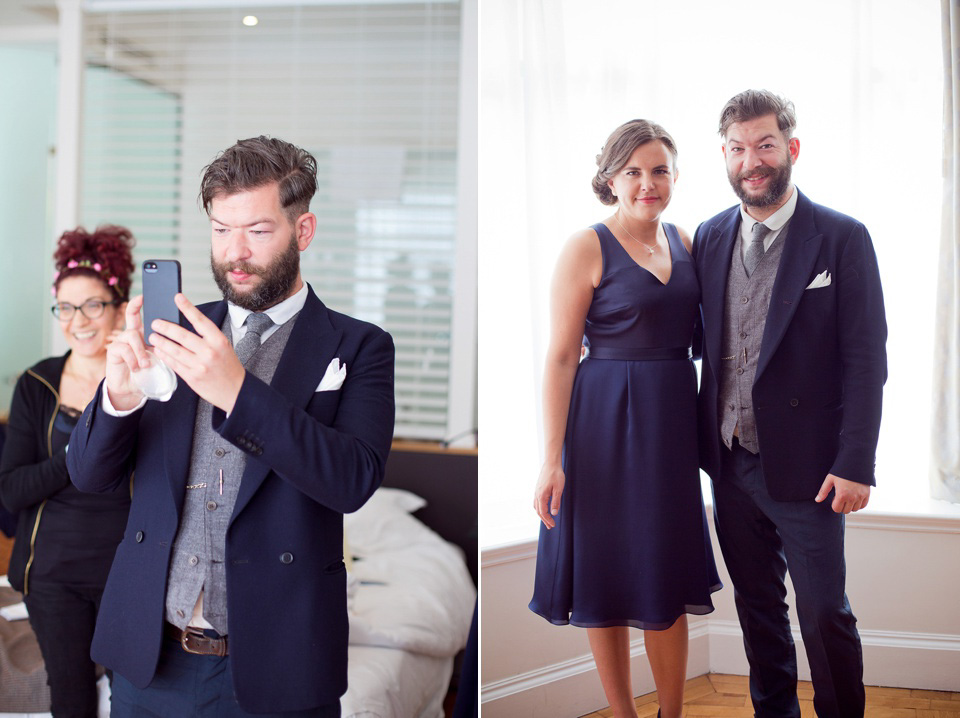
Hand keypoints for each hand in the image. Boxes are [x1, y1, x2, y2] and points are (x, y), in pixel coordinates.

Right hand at [105, 295, 152, 410]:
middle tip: (140, 299)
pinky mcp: (113, 352)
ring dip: (141, 350)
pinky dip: (133, 360)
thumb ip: (162, 348)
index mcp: (142, 335)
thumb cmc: (147, 372)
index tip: (145, 294)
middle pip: (131, 316)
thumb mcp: (157, 359)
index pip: (140, 316)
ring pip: (132, 335)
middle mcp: (130, 336)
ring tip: (146, 363)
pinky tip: (137, 368)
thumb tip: (177, 339)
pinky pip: (124, 349)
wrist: (133, 389)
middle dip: (134, 306)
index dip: (139, 304)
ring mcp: (121, 343)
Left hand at [148, 294, 246, 412]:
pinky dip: (164, 356)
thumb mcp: (223, 347)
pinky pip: (174, 364)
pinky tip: (159, 351)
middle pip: (182, 336)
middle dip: (165, 327)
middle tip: (155, 322)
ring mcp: (200, 366)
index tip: (177, 297)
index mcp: (219, 341)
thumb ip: (206, 337)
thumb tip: (184, 325)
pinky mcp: (192, 378)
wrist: (235, 390)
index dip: (187, 308)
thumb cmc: (228, 366)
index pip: (200, 321)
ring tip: (152, 336)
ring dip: (161, 342)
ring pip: (175, 350)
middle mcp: (209, 352)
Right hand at [534, 463, 564, 528]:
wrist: (551, 463)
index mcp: (541, 496)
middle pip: (538, 511)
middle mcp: (537, 494)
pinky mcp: (538, 488)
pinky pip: (536, 501)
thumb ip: (555, 502)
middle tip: (550, 526)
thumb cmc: (556, 475)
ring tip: (546, 519)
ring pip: (536, 506)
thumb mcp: (558, 489)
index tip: (553, 525)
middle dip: (544, 520)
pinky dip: (539, 508)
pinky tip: (543, 508)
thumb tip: (554, 513)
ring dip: (541, 514)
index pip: (543, 512)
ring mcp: (536, 491)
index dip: (548, 520)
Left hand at [815, 473, 869, 513]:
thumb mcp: (830, 479)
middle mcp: (852, 497)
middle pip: (846, 511)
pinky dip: (858, 504)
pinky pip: (863, 505)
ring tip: (848, 497)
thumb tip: (817, 500)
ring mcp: (861, 496)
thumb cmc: (841, 471)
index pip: (837, 509)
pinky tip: (854, 497)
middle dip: (842, 506)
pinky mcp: (867, 494)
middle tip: (841, 497)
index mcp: (842, 495)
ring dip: (850, 506)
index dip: (834, 505)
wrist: (855, 463)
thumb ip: (823, 491)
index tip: (835, 498)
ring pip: (855, 509)